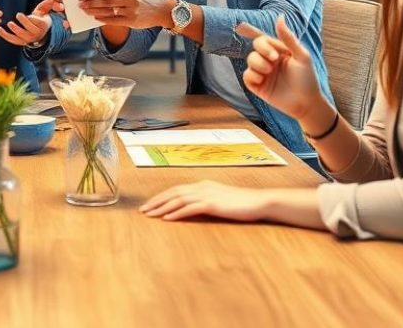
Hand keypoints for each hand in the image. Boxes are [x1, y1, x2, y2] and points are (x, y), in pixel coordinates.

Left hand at [0, 0, 52, 46]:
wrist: (40, 32)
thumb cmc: (40, 19)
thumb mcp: (44, 10)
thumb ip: (46, 4)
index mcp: (43, 25)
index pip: (38, 22)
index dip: (32, 18)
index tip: (26, 13)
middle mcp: (37, 34)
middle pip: (31, 30)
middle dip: (25, 23)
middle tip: (18, 15)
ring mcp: (29, 39)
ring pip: (22, 37)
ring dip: (15, 31)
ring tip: (9, 23)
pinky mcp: (21, 42)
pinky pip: (13, 40)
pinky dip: (5, 36)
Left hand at [79, 0, 166, 29]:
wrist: (161, 10)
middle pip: (107, 0)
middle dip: (92, 1)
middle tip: (81, 2)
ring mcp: (132, 10)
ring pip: (109, 11)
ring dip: (94, 10)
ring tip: (85, 10)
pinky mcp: (132, 21)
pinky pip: (114, 20)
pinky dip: (103, 19)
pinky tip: (95, 17)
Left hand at [140, 181, 270, 221]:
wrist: (259, 202)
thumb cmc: (243, 203)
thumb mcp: (222, 199)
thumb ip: (208, 200)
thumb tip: (195, 207)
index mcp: (203, 185)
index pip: (177, 189)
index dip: (162, 196)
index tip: (150, 204)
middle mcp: (202, 187)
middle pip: (173, 192)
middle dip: (156, 201)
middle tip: (143, 210)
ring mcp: (207, 194)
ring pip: (178, 200)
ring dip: (162, 207)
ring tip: (150, 215)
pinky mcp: (212, 204)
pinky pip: (190, 208)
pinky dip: (176, 213)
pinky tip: (167, 219)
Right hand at [235, 15, 326, 122]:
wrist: (306, 103)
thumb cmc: (307, 79)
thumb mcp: (301, 56)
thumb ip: (288, 38)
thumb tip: (280, 16)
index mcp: (279, 52)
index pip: (264, 40)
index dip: (261, 40)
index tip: (264, 45)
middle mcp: (269, 61)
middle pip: (255, 48)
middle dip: (262, 52)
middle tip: (274, 60)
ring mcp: (263, 73)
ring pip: (250, 61)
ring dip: (258, 64)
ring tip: (269, 72)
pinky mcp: (258, 86)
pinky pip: (247, 76)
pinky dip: (252, 76)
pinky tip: (261, 80)